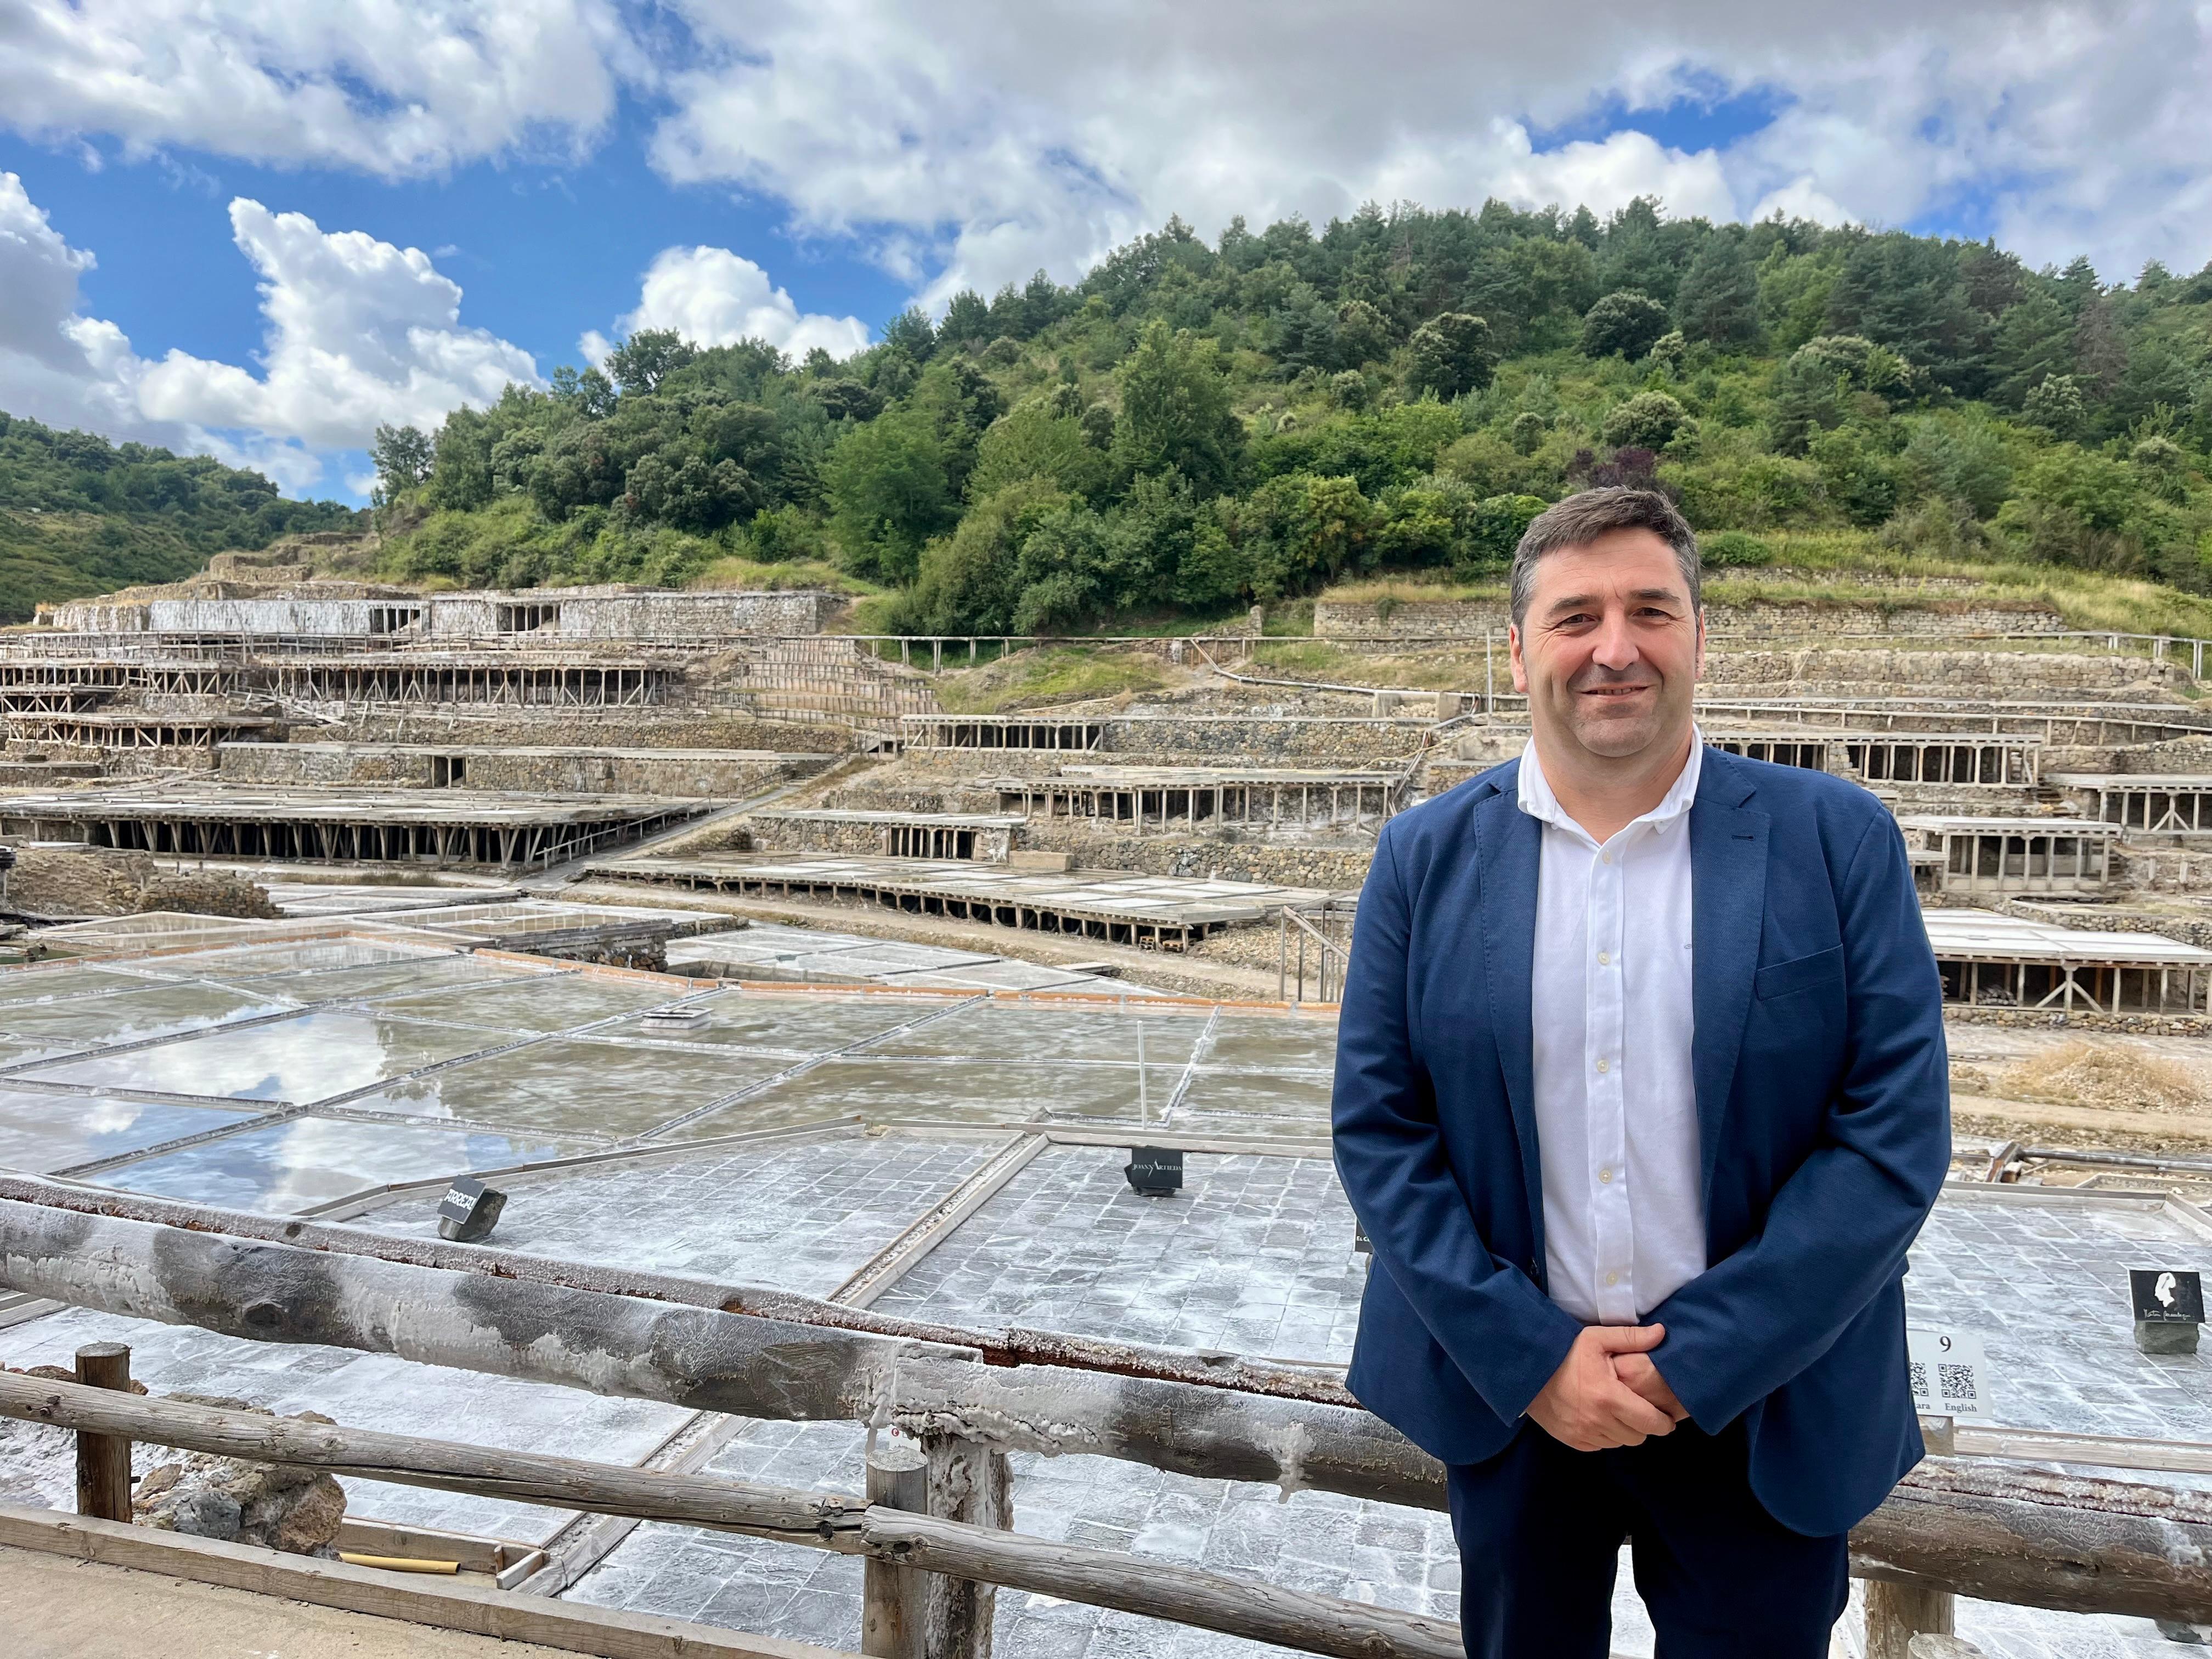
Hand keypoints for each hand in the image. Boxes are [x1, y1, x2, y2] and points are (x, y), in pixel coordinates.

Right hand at [1526, 1324, 1677, 1451]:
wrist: (1527, 1370)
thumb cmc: (1565, 1352)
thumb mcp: (1597, 1338)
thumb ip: (1632, 1338)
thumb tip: (1661, 1333)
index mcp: (1610, 1397)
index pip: (1651, 1423)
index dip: (1663, 1421)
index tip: (1666, 1416)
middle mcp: (1598, 1421)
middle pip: (1638, 1437)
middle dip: (1644, 1425)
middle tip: (1640, 1409)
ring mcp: (1584, 1433)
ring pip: (1620, 1443)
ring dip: (1624, 1431)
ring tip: (1619, 1412)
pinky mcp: (1572, 1440)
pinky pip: (1601, 1446)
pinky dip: (1606, 1436)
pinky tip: (1600, 1418)